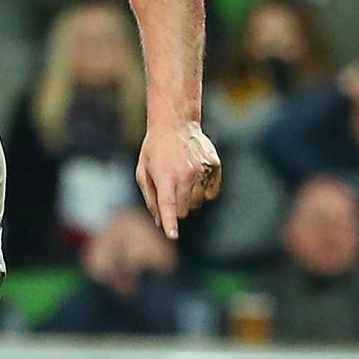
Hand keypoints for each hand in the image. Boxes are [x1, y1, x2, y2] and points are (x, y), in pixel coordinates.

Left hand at [135, 123, 221, 239]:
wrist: (176, 124)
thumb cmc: (154, 150)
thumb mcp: (143, 172)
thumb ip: (151, 198)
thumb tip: (159, 222)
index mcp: (164, 175)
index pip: (168, 204)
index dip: (170, 221)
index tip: (172, 235)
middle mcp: (185, 174)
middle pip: (184, 210)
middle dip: (176, 209)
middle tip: (170, 191)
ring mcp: (202, 170)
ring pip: (199, 203)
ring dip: (190, 200)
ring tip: (181, 181)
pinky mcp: (215, 167)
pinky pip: (211, 193)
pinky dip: (204, 192)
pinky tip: (195, 178)